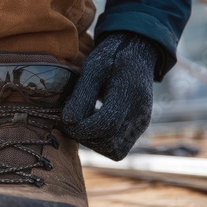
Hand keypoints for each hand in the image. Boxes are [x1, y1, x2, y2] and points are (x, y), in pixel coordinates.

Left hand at [62, 32, 158, 160]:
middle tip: (72, 120)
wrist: (136, 55)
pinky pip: (118, 149)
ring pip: (114, 151)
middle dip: (84, 136)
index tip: (65, 119)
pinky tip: (93, 124)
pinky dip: (102, 142)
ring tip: (83, 121)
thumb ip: (81, 95)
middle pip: (109, 143)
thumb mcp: (92, 69)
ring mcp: (141, 124)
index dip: (81, 128)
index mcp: (130, 94)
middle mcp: (140, 114)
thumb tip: (68, 121)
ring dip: (93, 142)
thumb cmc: (110, 58)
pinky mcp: (137, 130)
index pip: (105, 125)